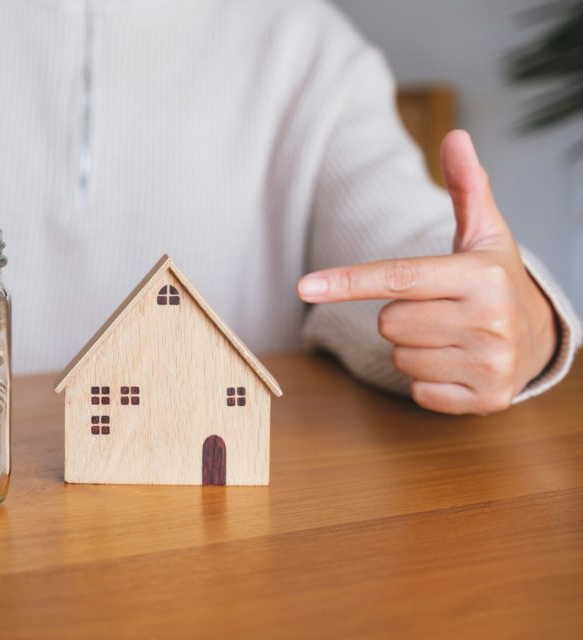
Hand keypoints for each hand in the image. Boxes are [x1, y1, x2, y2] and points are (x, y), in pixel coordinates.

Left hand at [297, 130, 556, 414]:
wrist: (539, 338)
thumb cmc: (493, 280)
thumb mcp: (484, 233)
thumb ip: (467, 187)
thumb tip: (455, 137)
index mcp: (482, 277)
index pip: (399, 278)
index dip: (348, 281)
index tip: (304, 286)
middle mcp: (489, 321)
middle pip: (388, 323)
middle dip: (399, 315)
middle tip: (436, 308)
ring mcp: (488, 365)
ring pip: (399, 357)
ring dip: (412, 347)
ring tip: (449, 335)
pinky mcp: (483, 401)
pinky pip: (417, 391)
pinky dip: (427, 379)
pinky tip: (456, 363)